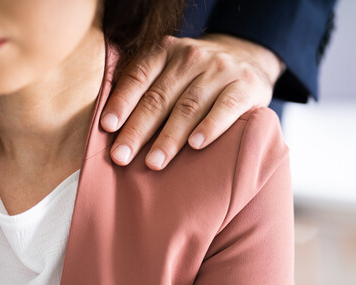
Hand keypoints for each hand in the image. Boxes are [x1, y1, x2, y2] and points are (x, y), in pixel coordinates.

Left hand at [101, 34, 284, 169]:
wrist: (247, 57)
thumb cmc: (196, 74)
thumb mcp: (170, 68)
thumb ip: (145, 85)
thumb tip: (111, 126)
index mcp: (166, 50)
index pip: (138, 76)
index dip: (121, 102)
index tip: (107, 127)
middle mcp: (192, 56)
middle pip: (159, 97)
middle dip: (137, 130)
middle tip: (121, 157)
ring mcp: (220, 70)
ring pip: (189, 106)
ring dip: (169, 137)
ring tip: (154, 162)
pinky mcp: (246, 86)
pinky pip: (226, 108)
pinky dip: (210, 127)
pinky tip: (196, 145)